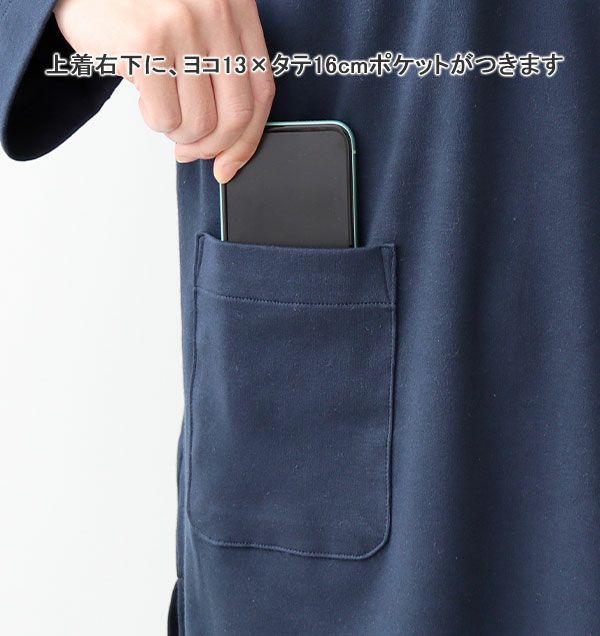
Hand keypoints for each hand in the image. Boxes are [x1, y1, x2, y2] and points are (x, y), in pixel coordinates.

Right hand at [53, 0, 274, 181]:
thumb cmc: (140, 11)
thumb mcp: (196, 25)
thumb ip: (222, 70)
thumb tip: (230, 145)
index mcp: (238, 8)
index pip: (261, 92)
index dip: (248, 138)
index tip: (230, 162)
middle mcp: (217, 13)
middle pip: (236, 115)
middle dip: (211, 147)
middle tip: (190, 150)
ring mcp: (183, 26)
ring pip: (200, 124)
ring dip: (177, 132)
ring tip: (160, 105)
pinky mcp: (147, 43)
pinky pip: (165, 117)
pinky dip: (152, 119)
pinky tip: (143, 94)